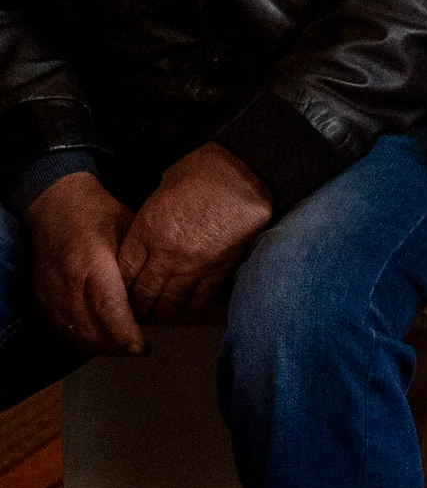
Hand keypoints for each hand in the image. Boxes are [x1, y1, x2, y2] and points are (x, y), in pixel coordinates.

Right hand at [20, 172, 144, 356]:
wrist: (56, 206)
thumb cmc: (99, 215)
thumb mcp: (132, 230)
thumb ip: (144, 263)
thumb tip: (168, 291)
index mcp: (93, 263)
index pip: (108, 308)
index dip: (124, 332)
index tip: (141, 347)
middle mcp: (68, 282)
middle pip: (90, 329)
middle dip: (117, 346)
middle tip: (140, 348)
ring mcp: (50, 292)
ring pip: (74, 334)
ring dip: (100, 346)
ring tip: (124, 345)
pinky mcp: (41, 298)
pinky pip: (60, 329)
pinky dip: (80, 339)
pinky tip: (100, 338)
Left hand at [120, 146, 276, 323]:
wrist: (247, 172)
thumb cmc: (204, 172)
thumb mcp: (161, 190)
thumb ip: (151, 219)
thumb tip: (147, 235)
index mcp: (148, 231)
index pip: (124, 272)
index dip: (119, 287)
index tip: (119, 292)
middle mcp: (168, 254)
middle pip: (144, 293)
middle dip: (137, 306)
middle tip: (135, 311)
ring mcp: (196, 264)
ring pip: (171, 302)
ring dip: (163, 312)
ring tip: (159, 316)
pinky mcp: (221, 268)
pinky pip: (202, 298)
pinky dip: (192, 309)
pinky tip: (187, 312)